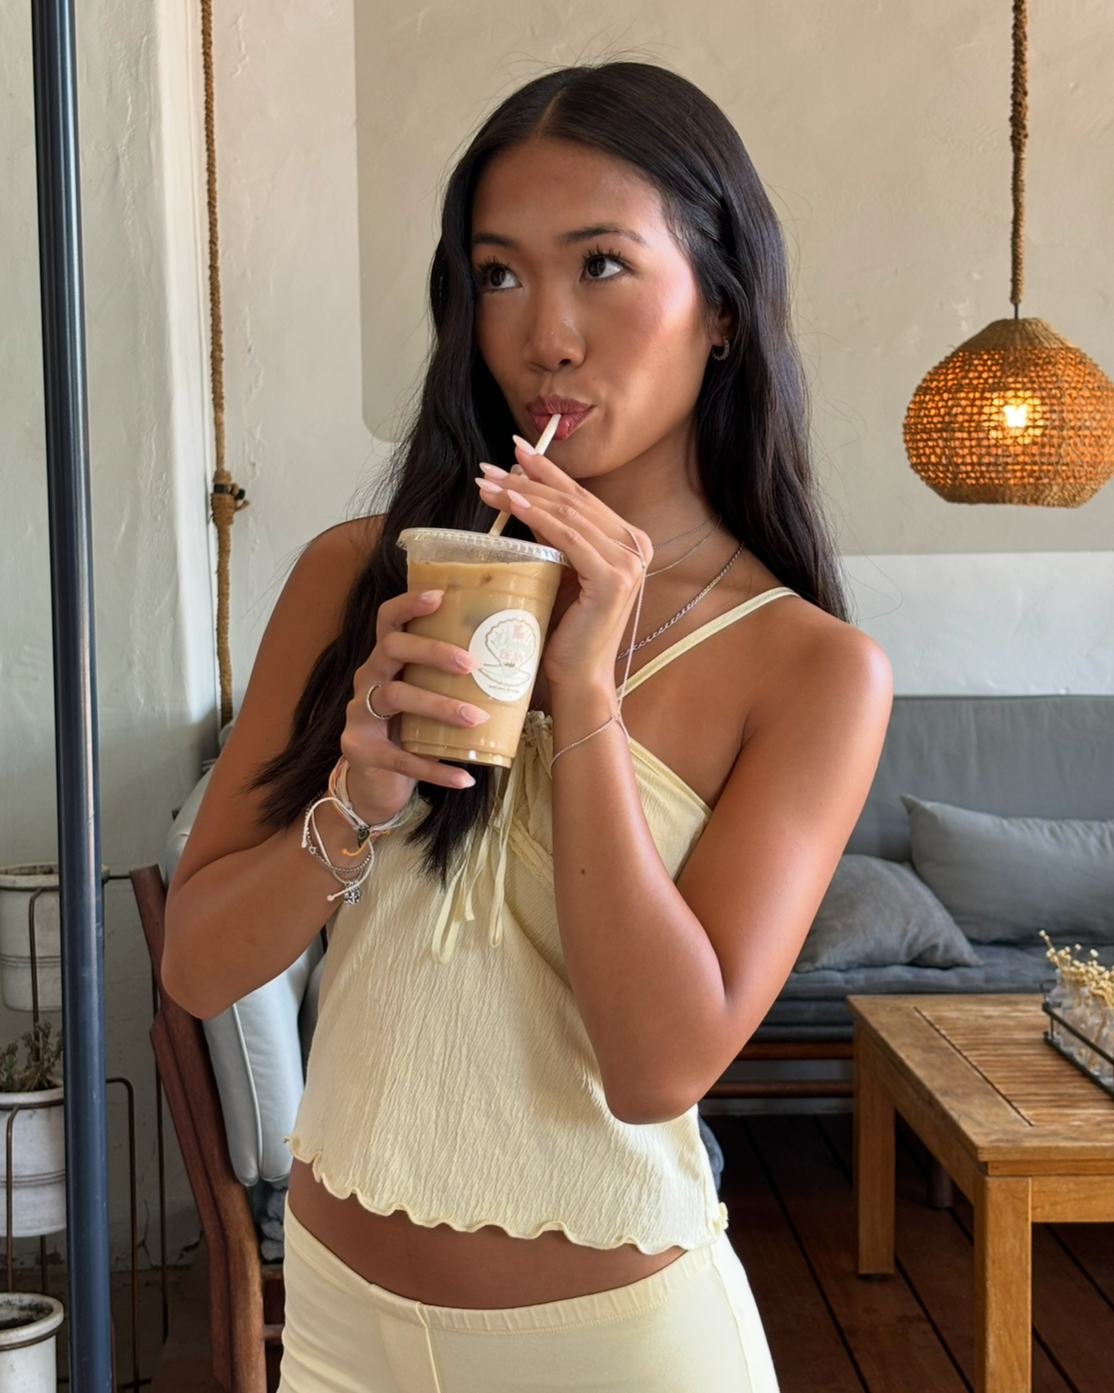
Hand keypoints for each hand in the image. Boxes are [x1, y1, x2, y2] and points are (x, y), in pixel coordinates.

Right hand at [340, 589, 488, 819]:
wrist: (377, 780)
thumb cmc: (411, 728)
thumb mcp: (425, 695)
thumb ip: (451, 679)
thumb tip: (517, 659)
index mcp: (385, 660)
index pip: (389, 620)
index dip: (409, 604)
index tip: (440, 597)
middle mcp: (368, 679)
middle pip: (391, 649)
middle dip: (432, 651)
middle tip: (471, 664)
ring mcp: (359, 714)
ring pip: (396, 697)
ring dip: (440, 706)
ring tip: (476, 718)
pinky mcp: (362, 750)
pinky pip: (401, 758)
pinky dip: (436, 770)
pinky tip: (465, 779)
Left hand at [475, 439, 651, 693]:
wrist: (578, 678)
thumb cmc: (564, 630)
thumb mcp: (559, 570)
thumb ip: (552, 536)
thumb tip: (521, 495)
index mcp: (629, 541)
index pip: (581, 496)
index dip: (547, 470)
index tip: (514, 451)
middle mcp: (636, 546)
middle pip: (574, 499)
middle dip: (529, 477)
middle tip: (490, 466)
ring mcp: (629, 561)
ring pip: (568, 514)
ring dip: (524, 493)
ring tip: (489, 484)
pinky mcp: (613, 578)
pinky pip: (568, 537)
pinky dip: (537, 517)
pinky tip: (512, 504)